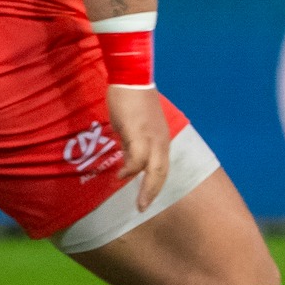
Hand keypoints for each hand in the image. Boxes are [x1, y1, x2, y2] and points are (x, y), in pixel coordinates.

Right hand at [108, 84, 170, 210]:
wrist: (131, 76)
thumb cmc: (131, 100)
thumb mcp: (133, 127)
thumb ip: (132, 145)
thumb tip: (127, 164)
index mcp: (161, 139)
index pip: (162, 168)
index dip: (155, 185)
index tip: (146, 200)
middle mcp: (160, 140)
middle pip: (162, 172)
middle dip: (153, 192)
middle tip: (142, 208)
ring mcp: (151, 136)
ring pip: (155, 169)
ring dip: (146, 187)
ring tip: (137, 201)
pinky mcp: (138, 131)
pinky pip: (138, 157)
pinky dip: (131, 169)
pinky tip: (121, 175)